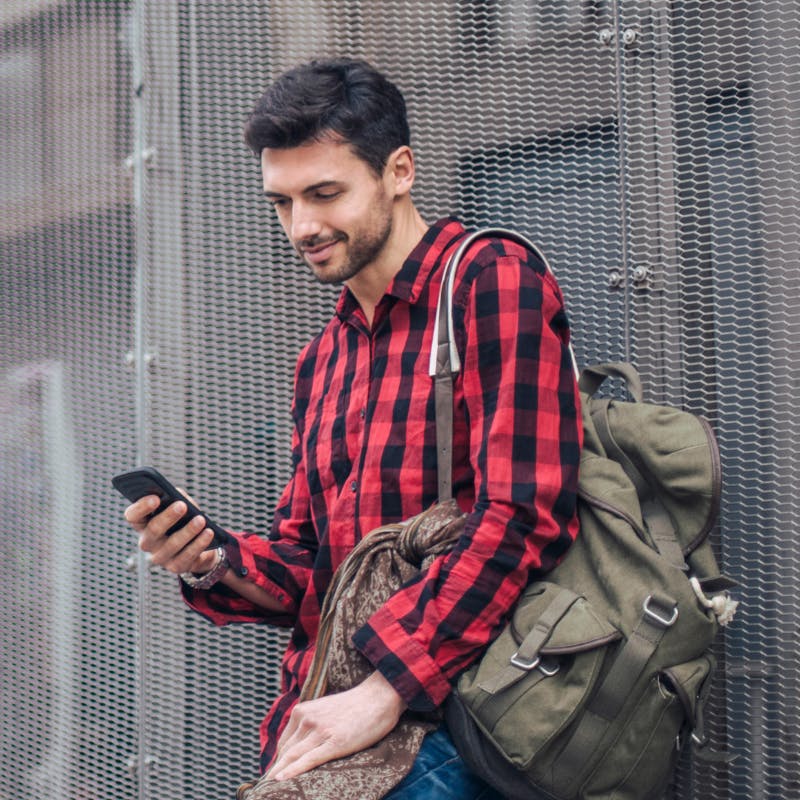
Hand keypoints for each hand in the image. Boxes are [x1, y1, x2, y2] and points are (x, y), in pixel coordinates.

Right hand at [125, 492, 216, 575]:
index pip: (133, 516)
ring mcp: (160, 557)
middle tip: (182, 505)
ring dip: (188, 531)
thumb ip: (177, 498)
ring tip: (200, 520)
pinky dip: (199, 543)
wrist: (199, 544)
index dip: (141, 507)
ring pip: (172, 544)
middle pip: (153, 529)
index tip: (155, 498)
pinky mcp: (176, 566)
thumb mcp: (180, 506)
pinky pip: (187, 556)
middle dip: (168, 517)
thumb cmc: (185, 520)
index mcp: (143, 524)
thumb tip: (179, 495)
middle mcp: (147, 542)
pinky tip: (208, 533)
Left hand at [268, 671, 405, 780]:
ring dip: (279, 774)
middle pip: (285, 752)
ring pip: (293, 757)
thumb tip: (301, 745)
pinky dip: (293, 771)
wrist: (380, 696)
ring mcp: (321, 730)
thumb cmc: (356, 705)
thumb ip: (311, 723)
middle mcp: (308, 719)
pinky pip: (309, 759)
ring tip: (269, 790)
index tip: (274, 777)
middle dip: (276, 771)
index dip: (278, 763)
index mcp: (303, 710)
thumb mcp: (326, 709)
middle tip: (266, 789)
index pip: (284, 743)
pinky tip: (281, 779)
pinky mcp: (335, 742)